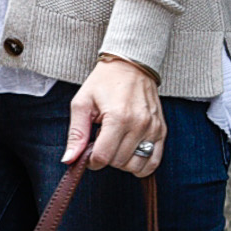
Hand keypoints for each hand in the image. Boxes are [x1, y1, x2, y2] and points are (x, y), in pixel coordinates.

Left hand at [64, 56, 164, 175]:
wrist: (131, 65)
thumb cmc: (104, 82)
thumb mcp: (82, 103)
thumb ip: (76, 134)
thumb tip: (69, 160)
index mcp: (118, 117)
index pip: (103, 157)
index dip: (91, 160)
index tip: (89, 152)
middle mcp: (139, 124)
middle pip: (118, 162)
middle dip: (106, 157)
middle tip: (102, 139)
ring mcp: (153, 128)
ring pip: (136, 166)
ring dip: (122, 161)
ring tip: (116, 143)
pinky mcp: (161, 130)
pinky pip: (154, 162)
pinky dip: (141, 165)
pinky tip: (130, 154)